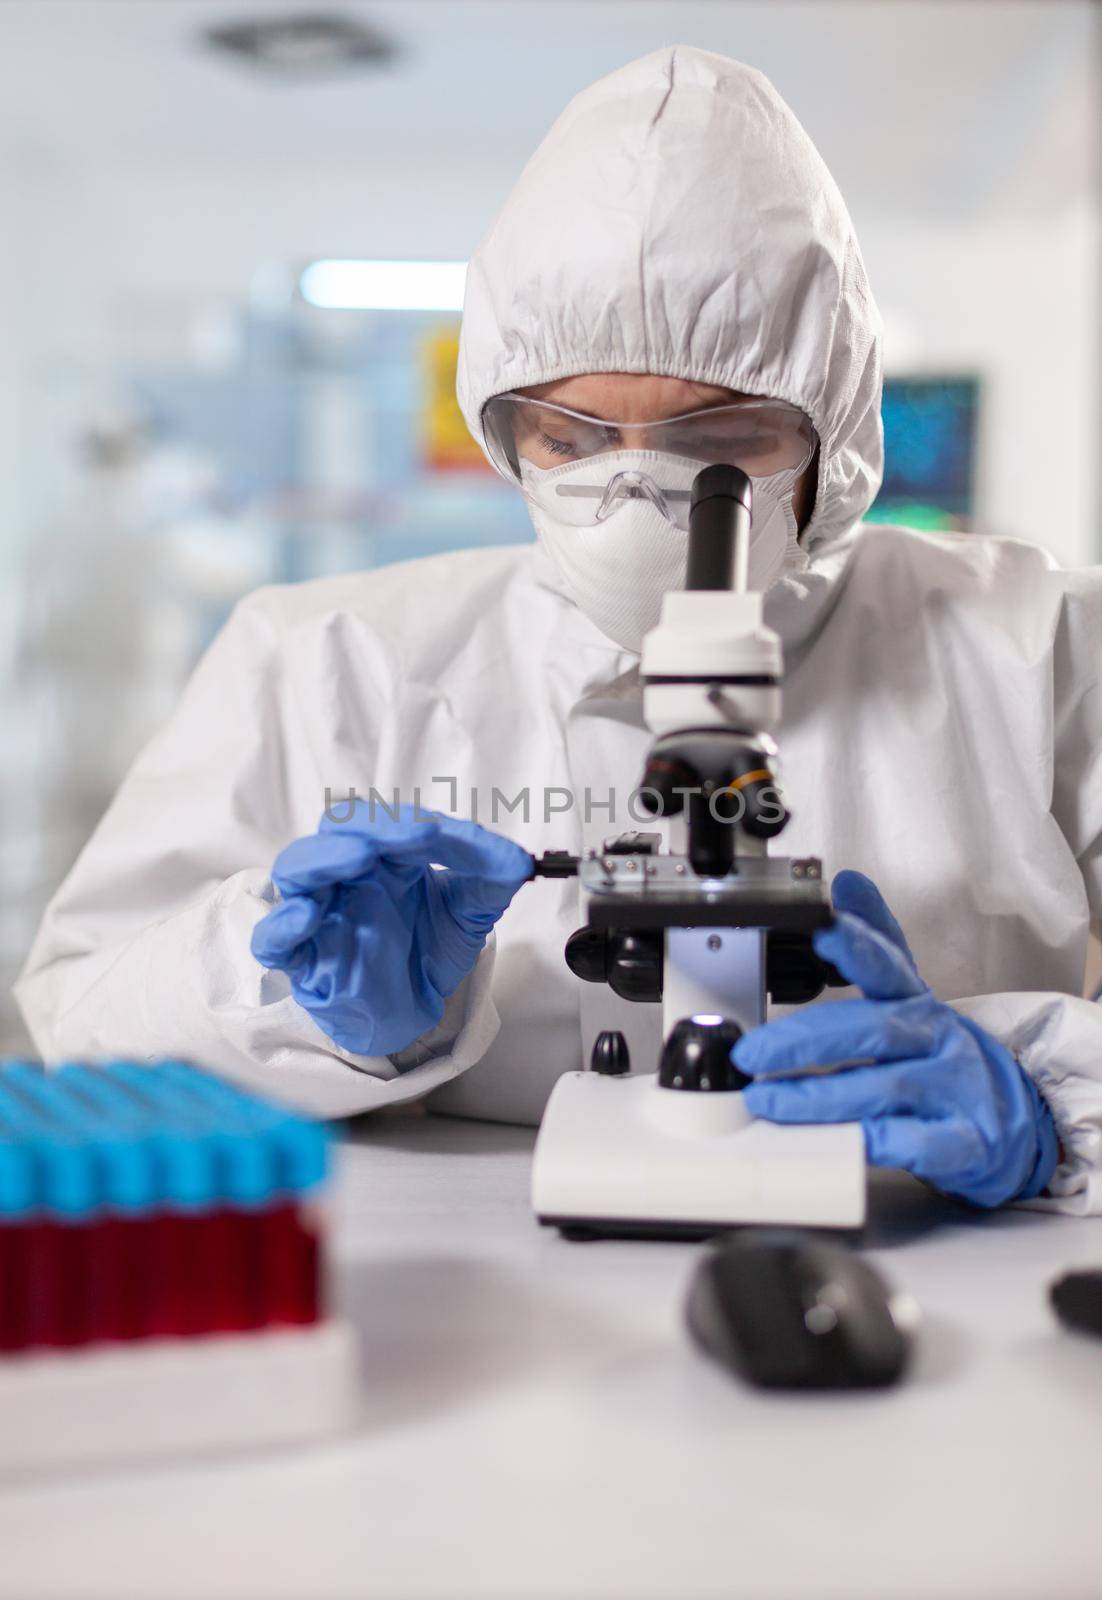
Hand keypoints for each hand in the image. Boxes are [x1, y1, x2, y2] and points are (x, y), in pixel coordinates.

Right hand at [252, 805, 532, 1055]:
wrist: (415, 1010)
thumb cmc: (429, 949)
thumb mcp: (470, 911)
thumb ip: (491, 878)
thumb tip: (520, 861)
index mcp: (384, 854)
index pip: (389, 822)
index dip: (413, 824)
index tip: (443, 835)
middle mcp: (347, 874)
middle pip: (338, 830)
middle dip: (372, 827)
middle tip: (412, 835)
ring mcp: (319, 911)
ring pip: (297, 869)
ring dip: (326, 857)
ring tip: (361, 857)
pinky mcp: (300, 958)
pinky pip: (273, 937)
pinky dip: (283, 923)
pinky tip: (307, 915)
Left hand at [734, 871, 1058, 1207]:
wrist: (1010, 1120)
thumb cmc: (941, 1056)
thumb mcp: (910, 995)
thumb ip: (875, 943)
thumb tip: (846, 883)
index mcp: (917, 1002)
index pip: (887, 966)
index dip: (858, 948)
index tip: (825, 931)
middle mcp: (938, 1040)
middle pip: (873, 1031)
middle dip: (805, 1042)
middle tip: (752, 1054)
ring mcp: (955, 1091)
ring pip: (885, 1087)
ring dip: (820, 1096)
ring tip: (766, 1100)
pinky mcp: (964, 1142)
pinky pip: (917, 1143)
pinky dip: (878, 1142)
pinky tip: (844, 1141)